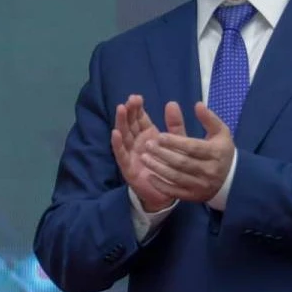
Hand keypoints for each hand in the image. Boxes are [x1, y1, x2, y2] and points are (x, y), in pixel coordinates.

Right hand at [111, 94, 177, 211]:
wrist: (168, 193)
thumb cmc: (170, 167)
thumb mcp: (176, 143)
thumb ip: (175, 125)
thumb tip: (172, 103)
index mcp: (148, 136)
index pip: (139, 119)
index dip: (137, 108)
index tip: (137, 97)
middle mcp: (137, 144)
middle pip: (130, 124)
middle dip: (129, 112)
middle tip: (130, 100)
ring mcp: (131, 155)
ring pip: (123, 136)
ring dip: (121, 122)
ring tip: (121, 109)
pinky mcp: (128, 168)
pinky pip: (121, 155)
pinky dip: (117, 144)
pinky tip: (115, 133)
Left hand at [141, 102, 234, 202]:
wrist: (231, 180)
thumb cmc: (222, 151)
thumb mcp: (221, 132)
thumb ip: (209, 118)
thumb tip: (197, 104)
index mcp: (216, 152)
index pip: (193, 147)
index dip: (175, 142)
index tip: (159, 136)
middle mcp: (209, 170)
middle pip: (182, 162)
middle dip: (163, 154)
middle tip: (147, 145)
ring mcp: (201, 185)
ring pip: (176, 177)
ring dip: (158, 168)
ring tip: (144, 158)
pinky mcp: (194, 196)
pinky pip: (175, 192)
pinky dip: (161, 185)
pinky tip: (150, 176)